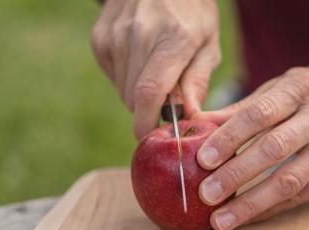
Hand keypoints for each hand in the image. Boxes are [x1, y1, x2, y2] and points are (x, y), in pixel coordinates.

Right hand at [91, 0, 220, 137]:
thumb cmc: (192, 12)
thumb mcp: (209, 43)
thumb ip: (198, 81)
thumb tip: (190, 117)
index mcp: (173, 38)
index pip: (150, 92)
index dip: (147, 122)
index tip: (152, 137)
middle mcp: (139, 35)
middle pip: (134, 97)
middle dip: (150, 110)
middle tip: (169, 100)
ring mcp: (115, 35)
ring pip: (122, 90)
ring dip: (139, 94)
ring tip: (158, 71)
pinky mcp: (100, 38)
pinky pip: (112, 76)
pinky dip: (127, 78)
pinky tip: (141, 59)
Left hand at [196, 65, 308, 229]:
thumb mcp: (283, 87)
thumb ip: (243, 108)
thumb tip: (197, 125)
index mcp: (299, 90)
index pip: (259, 114)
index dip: (229, 138)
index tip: (202, 159)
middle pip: (274, 149)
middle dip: (236, 174)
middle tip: (206, 194)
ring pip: (290, 180)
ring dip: (252, 203)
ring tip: (221, 219)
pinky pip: (302, 196)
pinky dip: (271, 209)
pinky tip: (247, 217)